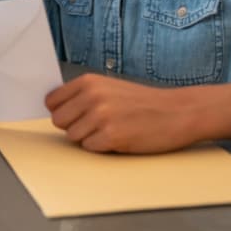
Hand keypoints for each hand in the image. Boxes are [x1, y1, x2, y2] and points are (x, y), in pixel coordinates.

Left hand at [45, 73, 200, 153]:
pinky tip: (120, 138)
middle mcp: (92, 96)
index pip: (52, 101)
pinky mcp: (112, 136)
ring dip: (89, 138)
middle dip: (73, 127)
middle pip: (59, 121)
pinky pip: (90, 148)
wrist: (178, 112)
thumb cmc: (144, 102)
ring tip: (112, 129)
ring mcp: (101, 116)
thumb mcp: (109, 88)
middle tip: (95, 125)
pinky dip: (102, 148)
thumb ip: (83, 96)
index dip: (61, 111)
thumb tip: (55, 110)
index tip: (72, 116)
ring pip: (73, 137)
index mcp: (89, 82)